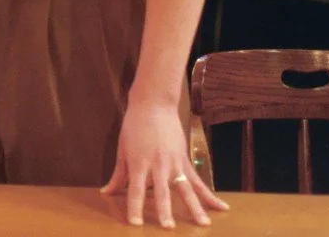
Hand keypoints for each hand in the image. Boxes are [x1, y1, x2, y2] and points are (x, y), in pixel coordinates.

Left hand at [102, 97, 227, 227]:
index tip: (136, 224)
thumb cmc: (134, 126)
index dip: (135, 207)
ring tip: (203, 224)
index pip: (135, 190)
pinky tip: (222, 207)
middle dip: (165, 211)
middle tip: (168, 228)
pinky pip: (198, 181)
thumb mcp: (122, 150)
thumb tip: (106, 192)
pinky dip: (210, 195)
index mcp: (139, 163)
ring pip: (186, 189)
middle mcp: (157, 165)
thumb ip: (118, 174)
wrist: (153, 104)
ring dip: (195, 208)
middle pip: (162, 192)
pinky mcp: (185, 160)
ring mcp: (174, 163)